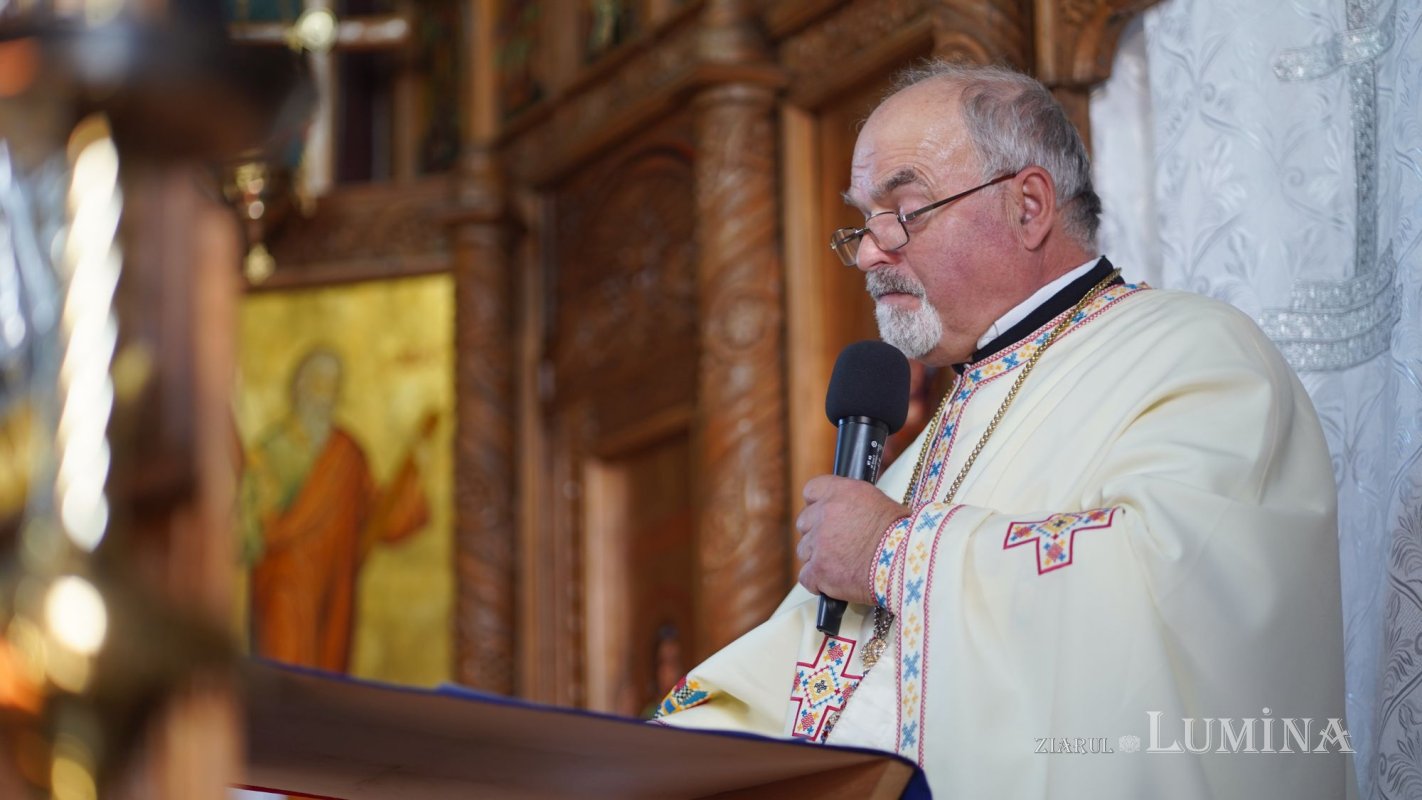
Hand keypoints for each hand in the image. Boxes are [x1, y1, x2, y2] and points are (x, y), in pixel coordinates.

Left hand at [794, 475, 908, 605]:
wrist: (909, 561)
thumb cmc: (904, 534)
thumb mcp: (880, 503)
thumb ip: (853, 504)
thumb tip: (848, 513)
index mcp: (841, 492)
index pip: (812, 490)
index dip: (817, 505)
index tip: (824, 516)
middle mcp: (825, 513)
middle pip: (804, 522)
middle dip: (817, 534)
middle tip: (838, 545)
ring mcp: (819, 542)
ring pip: (804, 551)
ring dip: (819, 558)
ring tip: (843, 566)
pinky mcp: (819, 570)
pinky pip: (806, 577)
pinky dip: (818, 582)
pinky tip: (836, 583)